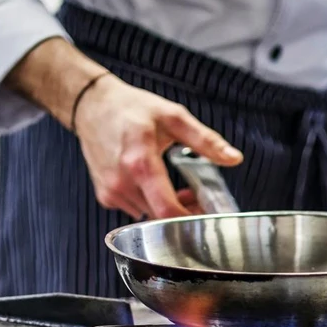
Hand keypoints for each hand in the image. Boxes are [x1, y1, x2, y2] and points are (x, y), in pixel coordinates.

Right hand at [5, 38, 240, 219]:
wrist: (92, 106)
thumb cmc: (131, 109)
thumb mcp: (173, 117)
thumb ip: (205, 140)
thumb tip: (234, 158)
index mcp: (140, 163)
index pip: (167, 210)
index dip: (190, 220)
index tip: (206, 215)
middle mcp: (122, 182)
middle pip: (160, 217)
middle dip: (183, 212)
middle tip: (196, 196)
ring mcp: (111, 192)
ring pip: (148, 217)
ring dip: (166, 209)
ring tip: (177, 188)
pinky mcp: (105, 196)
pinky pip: (135, 210)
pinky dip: (149, 204)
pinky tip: (155, 187)